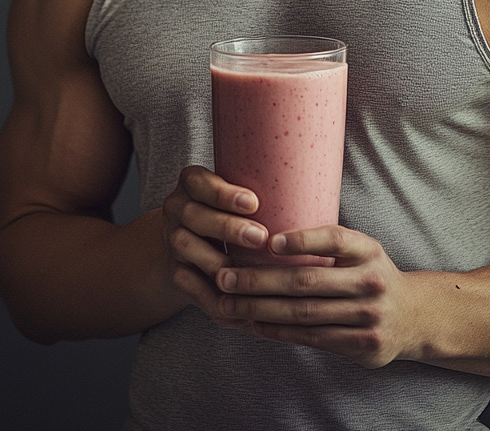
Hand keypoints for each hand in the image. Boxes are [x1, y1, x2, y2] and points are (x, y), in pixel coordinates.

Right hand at [162, 165, 268, 329]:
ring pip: (188, 248)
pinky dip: (213, 298)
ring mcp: (172, 239)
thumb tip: (317, 198)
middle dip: (228, 227)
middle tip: (260, 238)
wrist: (192, 244)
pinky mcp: (175, 271)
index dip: (225, 193)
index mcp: (193, 182)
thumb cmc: (231, 213)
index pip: (201, 181)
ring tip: (249, 275)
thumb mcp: (238, 196)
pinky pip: (190, 285)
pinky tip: (239, 308)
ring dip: (219, 262)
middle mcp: (177, 207)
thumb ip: (263, 194)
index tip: (254, 203)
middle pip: (195, 215)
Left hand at [214, 225, 414, 367]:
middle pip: (308, 281)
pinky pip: (312, 338)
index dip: (303, 239)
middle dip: (260, 280)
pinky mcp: (362, 345)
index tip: (268, 240)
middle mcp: (370, 281)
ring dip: (260, 309)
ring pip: (304, 313)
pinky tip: (255, 324)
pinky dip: (279, 331)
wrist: (413, 316)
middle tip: (225, 276)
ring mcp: (368, 316)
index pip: (335, 239)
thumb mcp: (361, 251)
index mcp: (368, 250)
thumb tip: (265, 234)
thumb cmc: (370, 275)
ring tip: (229, 303)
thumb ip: (327, 245)